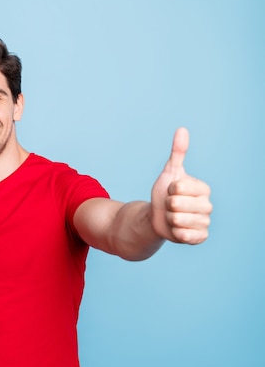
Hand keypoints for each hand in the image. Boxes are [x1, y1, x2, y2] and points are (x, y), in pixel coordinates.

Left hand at [151, 128, 212, 243]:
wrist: (158, 216)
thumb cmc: (165, 193)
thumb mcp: (169, 172)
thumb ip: (178, 152)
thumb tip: (182, 129)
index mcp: (203, 189)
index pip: (178, 188)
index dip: (169, 189)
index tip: (172, 190)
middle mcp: (207, 206)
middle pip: (176, 204)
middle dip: (167, 205)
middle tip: (170, 206)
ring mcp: (205, 222)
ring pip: (178, 220)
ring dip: (169, 219)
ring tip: (172, 217)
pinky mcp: (200, 237)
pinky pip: (185, 235)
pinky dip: (176, 233)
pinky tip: (177, 229)